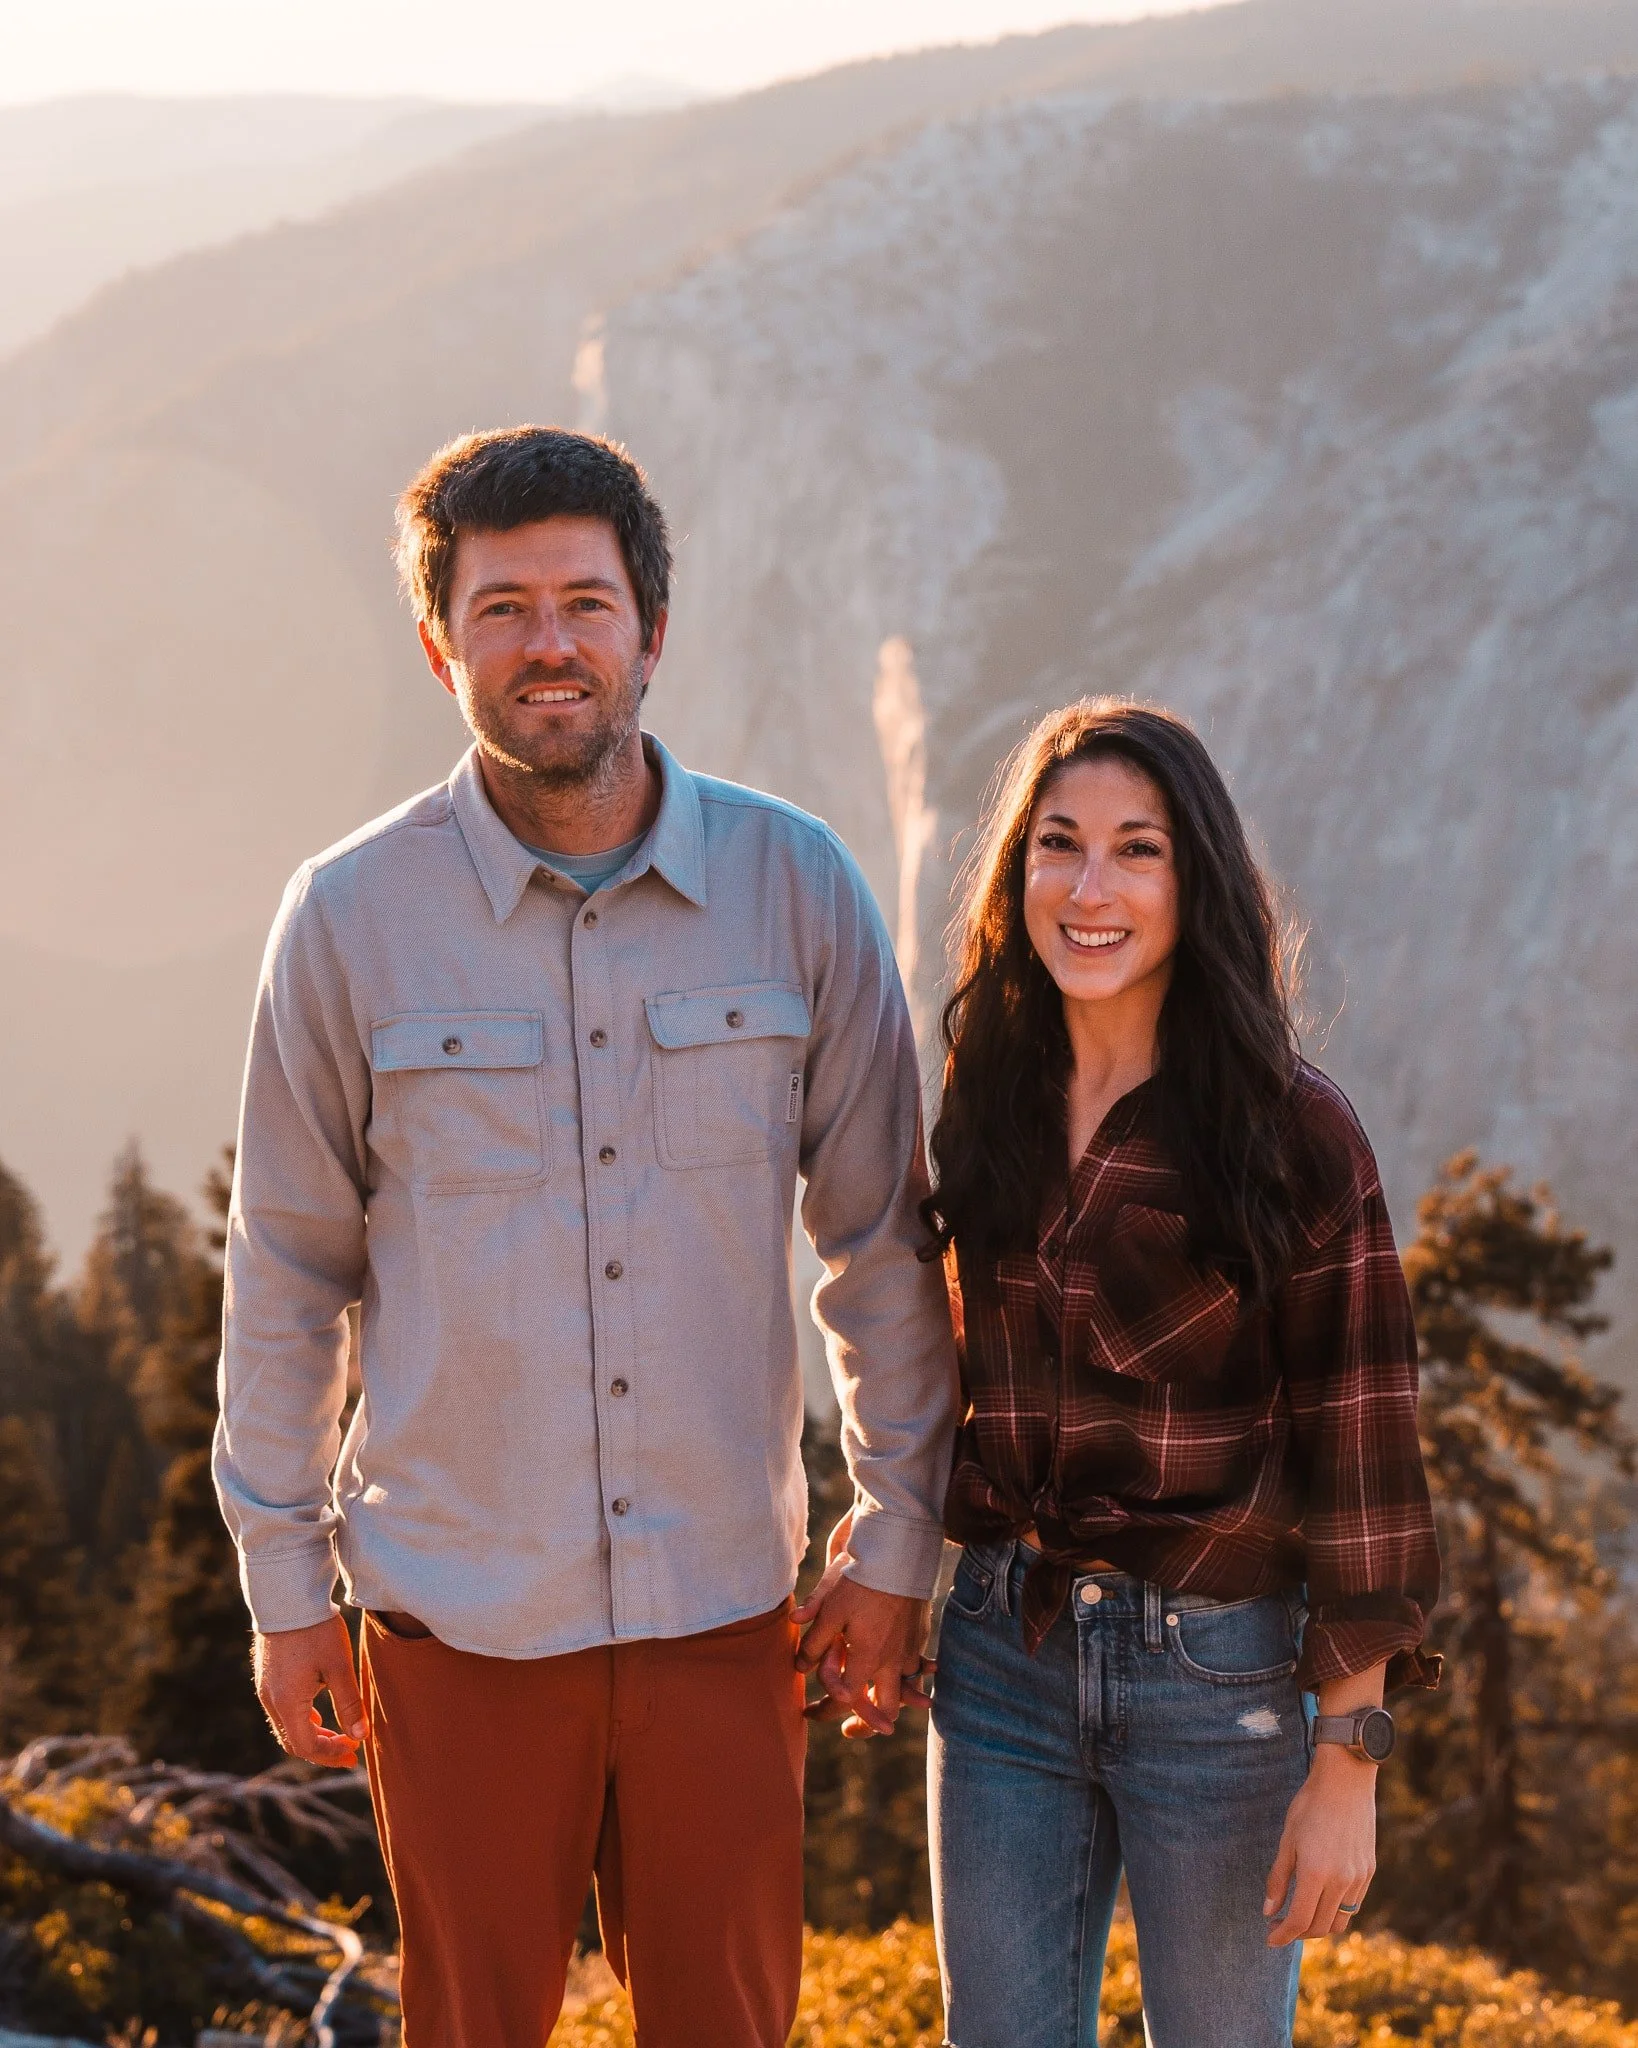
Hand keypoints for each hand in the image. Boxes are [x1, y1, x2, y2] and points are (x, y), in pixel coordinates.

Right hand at [254, 1614, 365, 1768]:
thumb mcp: (339, 1666)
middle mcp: (271, 1701)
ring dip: (312, 1735)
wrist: (288, 1597)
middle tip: (349, 1749)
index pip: (307, 1747)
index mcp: (287, 1703)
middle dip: (322, 1750)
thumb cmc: (316, 1630)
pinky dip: (301, 1719)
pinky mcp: (267, 1677)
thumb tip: (361, 1736)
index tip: (355, 1751)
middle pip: (293, 1742)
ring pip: (286, 1727)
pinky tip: (318, 1712)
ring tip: (338, 1733)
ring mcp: (265, 1689)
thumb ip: (349, 1703)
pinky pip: (282, 1711)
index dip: (331, 1755)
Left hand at [795, 1525, 930, 1738]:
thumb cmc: (859, 1581)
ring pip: (905, 1689)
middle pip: (885, 1709)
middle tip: (849, 1728)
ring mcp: (911, 1649)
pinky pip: (916, 1665)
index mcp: (868, 1659)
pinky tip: (898, 1673)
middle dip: (869, 1724)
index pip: (846, 1700)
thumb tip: (800, 1667)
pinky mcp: (920, 1634)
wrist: (898, 1553)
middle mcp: (893, 1661)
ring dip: (892, 1700)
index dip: (825, 1710)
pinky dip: (909, 1675)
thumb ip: (815, 1642)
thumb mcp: (829, 1609)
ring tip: (873, 1703)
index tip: (810, 1712)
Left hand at [1263, 1745, 1376, 1943]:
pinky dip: (1336, 1911)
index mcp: (1316, 1873)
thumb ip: (1278, 1878)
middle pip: (1320, 1926)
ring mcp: (1358, 1878)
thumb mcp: (1287, 1840)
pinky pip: (1353, 1905)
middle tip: (1280, 1925)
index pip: (1299, 1920)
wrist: (1346, 1781)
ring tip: (1301, 1916)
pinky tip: (1321, 1899)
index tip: (1270, 1938)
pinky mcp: (1368, 1872)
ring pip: (1339, 1921)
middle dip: (1298, 1933)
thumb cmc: (1310, 1805)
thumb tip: (1269, 1911)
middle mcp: (1341, 1881)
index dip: (1283, 1935)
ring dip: (1319, 1926)